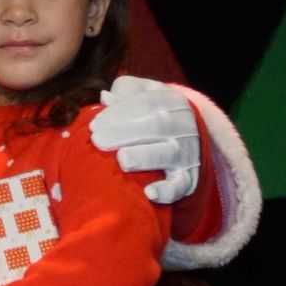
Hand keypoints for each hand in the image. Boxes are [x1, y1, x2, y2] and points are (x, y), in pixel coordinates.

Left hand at [90, 76, 200, 202]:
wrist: (190, 136)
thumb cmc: (154, 111)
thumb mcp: (143, 92)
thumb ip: (125, 92)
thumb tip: (106, 98)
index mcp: (171, 101)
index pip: (146, 102)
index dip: (119, 112)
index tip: (94, 125)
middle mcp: (184, 125)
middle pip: (156, 126)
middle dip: (124, 133)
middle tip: (98, 141)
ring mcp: (187, 153)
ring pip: (168, 154)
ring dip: (144, 157)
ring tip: (122, 160)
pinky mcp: (188, 178)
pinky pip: (180, 186)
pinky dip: (167, 191)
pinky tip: (149, 193)